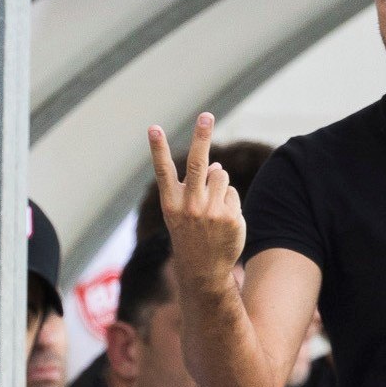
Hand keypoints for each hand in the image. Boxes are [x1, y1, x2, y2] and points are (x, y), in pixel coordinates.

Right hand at [148, 113, 243, 285]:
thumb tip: (217, 165)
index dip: (158, 148)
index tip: (153, 128)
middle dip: (202, 136)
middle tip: (206, 115)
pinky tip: (222, 219)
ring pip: (221, 175)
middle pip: (198, 164)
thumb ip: (195, 186)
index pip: (164, 170)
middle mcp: (189, 206)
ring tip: (212, 205)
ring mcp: (211, 212)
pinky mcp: (230, 217)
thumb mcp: (183, 211)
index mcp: (171, 203)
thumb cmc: (190, 235)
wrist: (203, 270)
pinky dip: (229, 201)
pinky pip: (232, 192)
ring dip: (219, 183)